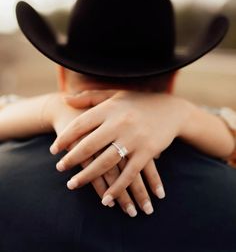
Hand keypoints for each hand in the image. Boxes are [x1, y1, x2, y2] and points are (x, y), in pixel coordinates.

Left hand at [47, 93, 156, 215]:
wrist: (171, 110)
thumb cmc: (138, 102)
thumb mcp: (114, 95)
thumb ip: (90, 97)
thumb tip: (65, 99)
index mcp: (110, 108)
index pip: (81, 124)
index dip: (65, 138)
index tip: (54, 150)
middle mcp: (120, 123)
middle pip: (89, 145)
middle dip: (71, 159)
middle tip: (59, 169)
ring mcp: (134, 139)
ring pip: (106, 162)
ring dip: (87, 176)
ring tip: (72, 184)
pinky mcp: (147, 152)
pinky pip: (129, 174)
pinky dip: (117, 188)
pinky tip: (105, 199)